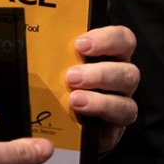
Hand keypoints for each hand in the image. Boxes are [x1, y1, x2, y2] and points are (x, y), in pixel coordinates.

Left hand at [67, 25, 139, 154]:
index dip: (107, 39)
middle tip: (72, 76)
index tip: (81, 44)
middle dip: (100, 74)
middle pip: (130, 73)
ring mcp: (120, 105)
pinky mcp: (114, 128)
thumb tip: (33, 36)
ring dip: (100, 101)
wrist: (58, 123)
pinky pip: (115, 127)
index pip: (122, 40)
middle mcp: (120, 81)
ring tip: (74, 100)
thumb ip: (55, 52)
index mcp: (110, 58)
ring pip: (127, 103)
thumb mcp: (56, 66)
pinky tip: (80, 116)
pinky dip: (98, 118)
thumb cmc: (60, 86)